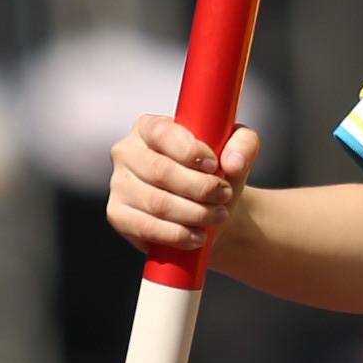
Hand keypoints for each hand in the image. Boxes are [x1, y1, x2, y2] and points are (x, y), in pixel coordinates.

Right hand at [106, 113, 261, 260]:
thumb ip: (244, 144)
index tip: (216, 166)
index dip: (191, 151)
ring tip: (218, 216)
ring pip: (156, 202)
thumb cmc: (217, 172)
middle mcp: (127, 152)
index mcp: (150, 127)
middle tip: (224, 195)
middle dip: (200, 187)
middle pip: (161, 171)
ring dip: (194, 213)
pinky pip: (145, 227)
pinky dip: (177, 235)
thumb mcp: (238, 149)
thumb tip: (232, 162)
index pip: (163, 133)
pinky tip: (197, 236)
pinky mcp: (117, 215)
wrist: (209, 207)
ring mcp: (118, 184)